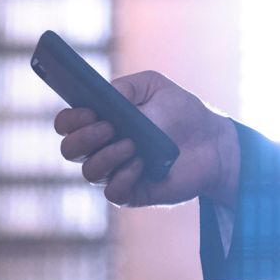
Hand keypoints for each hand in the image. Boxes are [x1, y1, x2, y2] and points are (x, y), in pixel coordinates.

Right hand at [53, 71, 239, 206]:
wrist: (212, 142)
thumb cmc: (181, 112)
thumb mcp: (155, 87)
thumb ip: (126, 88)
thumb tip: (103, 98)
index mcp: (101, 120)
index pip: (67, 124)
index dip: (70, 119)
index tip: (89, 110)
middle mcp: (101, 148)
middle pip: (69, 149)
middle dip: (84, 137)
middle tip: (109, 126)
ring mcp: (115, 172)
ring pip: (89, 172)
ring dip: (107, 156)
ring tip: (132, 144)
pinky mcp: (132, 192)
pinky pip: (113, 192)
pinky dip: (123, 176)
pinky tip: (141, 163)